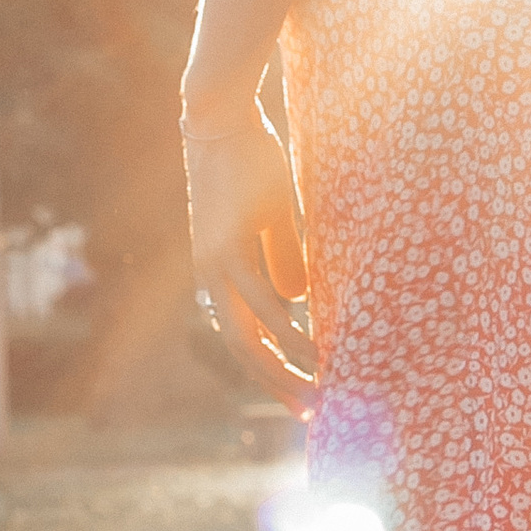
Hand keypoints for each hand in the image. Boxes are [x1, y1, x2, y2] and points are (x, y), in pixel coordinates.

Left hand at [183, 89, 312, 409]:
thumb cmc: (249, 163)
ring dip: (286, 369)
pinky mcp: (230, 247)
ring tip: (320, 390)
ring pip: (250, 336)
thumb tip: (296, 298)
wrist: (221, 118)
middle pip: (241, 349)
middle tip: (310, 412)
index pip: (241, 337)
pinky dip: (289, 331)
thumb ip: (280, 258)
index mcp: (216, 275)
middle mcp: (210, 279)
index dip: (269, 369)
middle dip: (276, 384)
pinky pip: (265, 303)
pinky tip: (315, 349)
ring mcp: (216, 265)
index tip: (299, 394)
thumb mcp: (271, 219)